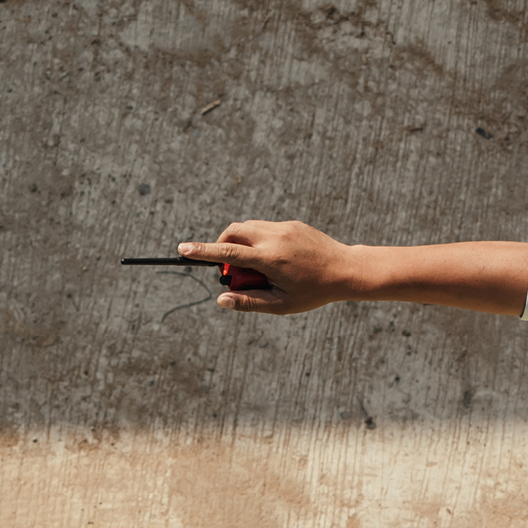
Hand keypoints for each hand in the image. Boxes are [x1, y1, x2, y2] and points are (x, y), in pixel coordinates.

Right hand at [179, 219, 354, 314]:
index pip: (227, 254)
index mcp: (269, 259)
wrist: (345, 270)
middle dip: (223, 247)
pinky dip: (259, 240)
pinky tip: (277, 260)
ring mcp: (283, 227)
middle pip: (233, 233)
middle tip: (232, 271)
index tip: (182, 249)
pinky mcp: (291, 223)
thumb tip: (221, 300)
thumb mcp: (281, 304)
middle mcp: (274, 238)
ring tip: (258, 268)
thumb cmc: (313, 292)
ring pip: (248, 227)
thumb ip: (249, 302)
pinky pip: (265, 228)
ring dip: (241, 244)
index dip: (202, 252)